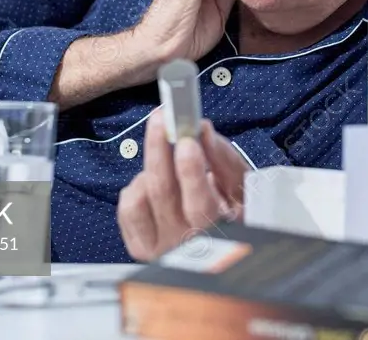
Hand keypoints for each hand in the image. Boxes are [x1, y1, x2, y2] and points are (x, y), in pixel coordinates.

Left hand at [117, 108, 249, 261]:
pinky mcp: (141, 246)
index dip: (191, 172)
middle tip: (161, 119)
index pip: (201, 205)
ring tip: (166, 162)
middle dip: (159, 149)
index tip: (187, 141)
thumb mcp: (240, 183)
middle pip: (163, 192)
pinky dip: (137, 187)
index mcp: (220, 229)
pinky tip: (154, 184)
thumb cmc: (233, 207)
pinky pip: (127, 208)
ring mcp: (160, 247)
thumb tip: (201, 128)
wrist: (219, 239)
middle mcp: (187, 244)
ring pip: (140, 198)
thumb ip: (222, 155)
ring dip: (150, 169)